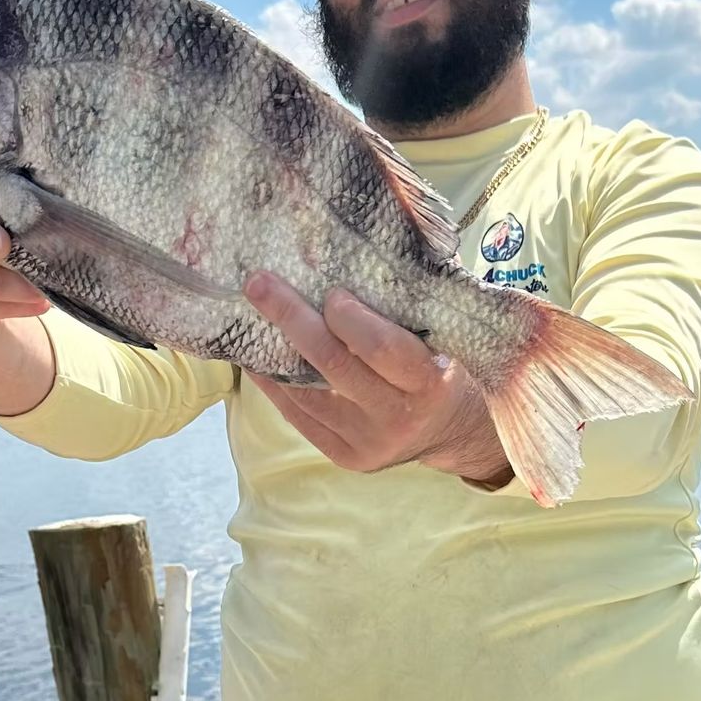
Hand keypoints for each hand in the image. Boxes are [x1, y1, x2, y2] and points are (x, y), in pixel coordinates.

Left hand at [241, 272, 512, 485]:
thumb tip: (366, 243)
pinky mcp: (344, 456)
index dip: (350, 318)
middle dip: (293, 320)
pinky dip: (274, 385)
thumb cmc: (445, 366)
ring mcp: (367, 443)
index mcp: (429, 384)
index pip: (381, 348)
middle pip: (335, 366)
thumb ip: (413, 302)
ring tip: (249, 314)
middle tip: (259, 283)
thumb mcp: (445, 337)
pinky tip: (256, 357)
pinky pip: (299, 417)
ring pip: (308, 394)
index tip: (331, 291)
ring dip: (273, 352)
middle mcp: (398, 418)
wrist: (452, 431)